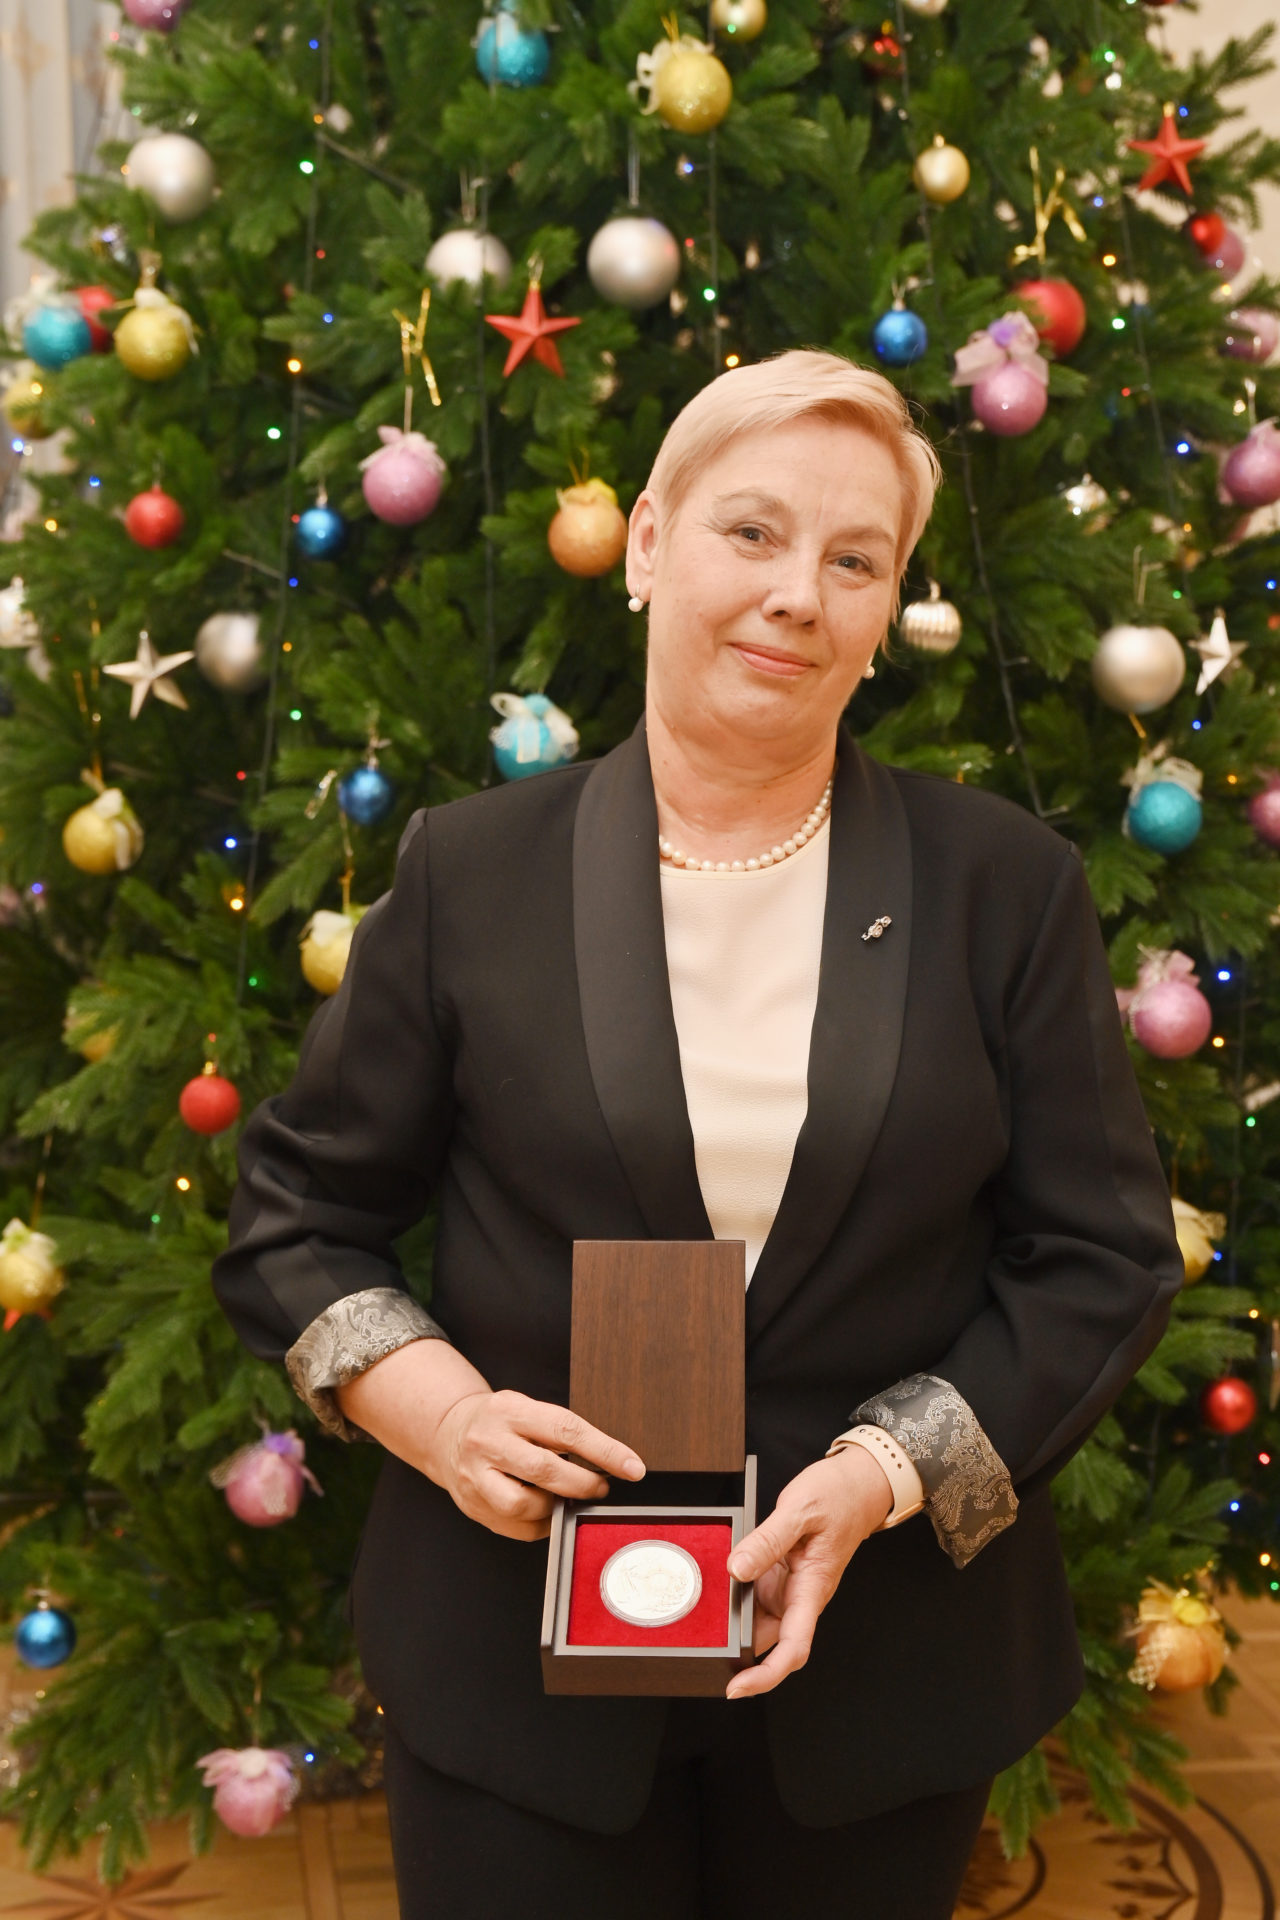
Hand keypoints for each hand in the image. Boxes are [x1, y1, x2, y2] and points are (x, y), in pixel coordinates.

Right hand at [334, 1342, 644, 1542]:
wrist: (447, 1432)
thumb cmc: (499, 1422)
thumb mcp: (526, 1409)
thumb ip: (558, 1432)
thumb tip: (608, 1462)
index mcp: (510, 1410)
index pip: (566, 1430)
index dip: (605, 1451)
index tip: (633, 1468)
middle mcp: (489, 1441)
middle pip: (545, 1470)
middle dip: (584, 1484)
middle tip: (602, 1488)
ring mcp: (475, 1475)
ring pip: (525, 1505)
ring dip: (556, 1508)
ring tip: (567, 1499)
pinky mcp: (471, 1505)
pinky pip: (514, 1526)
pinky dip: (539, 1525)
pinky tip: (547, 1513)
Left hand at [724, 1445, 893, 1699]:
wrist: (858, 1485)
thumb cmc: (838, 1496)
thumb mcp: (798, 1510)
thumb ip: (766, 1540)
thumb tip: (737, 1569)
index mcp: (813, 1589)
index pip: (792, 1648)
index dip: (764, 1675)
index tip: (736, 1687)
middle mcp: (802, 1597)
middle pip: (770, 1643)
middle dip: (738, 1653)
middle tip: (701, 1647)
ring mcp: (791, 1588)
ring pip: (759, 1621)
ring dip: (734, 1624)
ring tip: (703, 1618)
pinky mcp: (782, 1576)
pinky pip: (757, 1597)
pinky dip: (735, 1599)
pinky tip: (715, 1592)